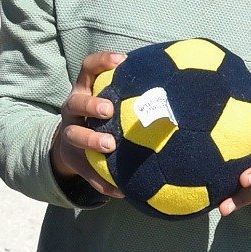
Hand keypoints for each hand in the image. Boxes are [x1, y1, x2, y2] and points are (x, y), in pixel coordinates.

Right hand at [49, 50, 125, 198]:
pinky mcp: (73, 160)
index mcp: (85, 90)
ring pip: (74, 135)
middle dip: (91, 104)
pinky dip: (102, 181)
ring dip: (92, 140)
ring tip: (110, 145)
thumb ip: (132, 92)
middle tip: (109, 110)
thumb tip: (179, 83)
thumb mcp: (110, 98)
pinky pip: (87, 171)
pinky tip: (121, 191)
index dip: (102, 62)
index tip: (121, 60)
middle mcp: (73, 109)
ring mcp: (70, 133)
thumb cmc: (103, 116)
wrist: (73, 147)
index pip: (88, 69)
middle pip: (76, 102)